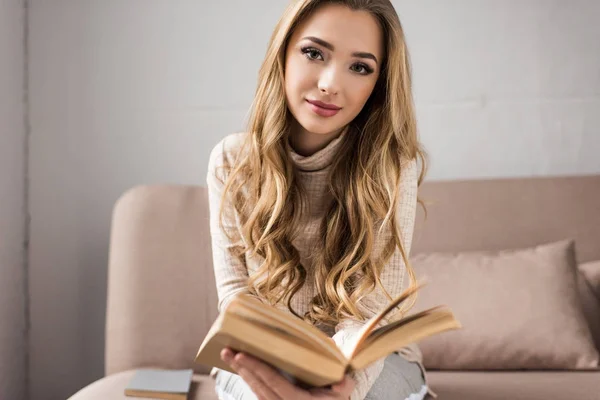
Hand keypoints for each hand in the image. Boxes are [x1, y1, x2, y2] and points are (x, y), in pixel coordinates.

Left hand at [220, 348, 354, 399]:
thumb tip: (339, 379)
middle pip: (259, 386)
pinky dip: (250, 380)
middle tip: (227, 351)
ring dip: (243, 373)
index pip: (274, 383)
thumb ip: (343, 385)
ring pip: (256, 390)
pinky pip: (259, 393)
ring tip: (230, 356)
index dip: (257, 369)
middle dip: (242, 368)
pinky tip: (242, 367)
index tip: (242, 356)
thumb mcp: (343, 392)